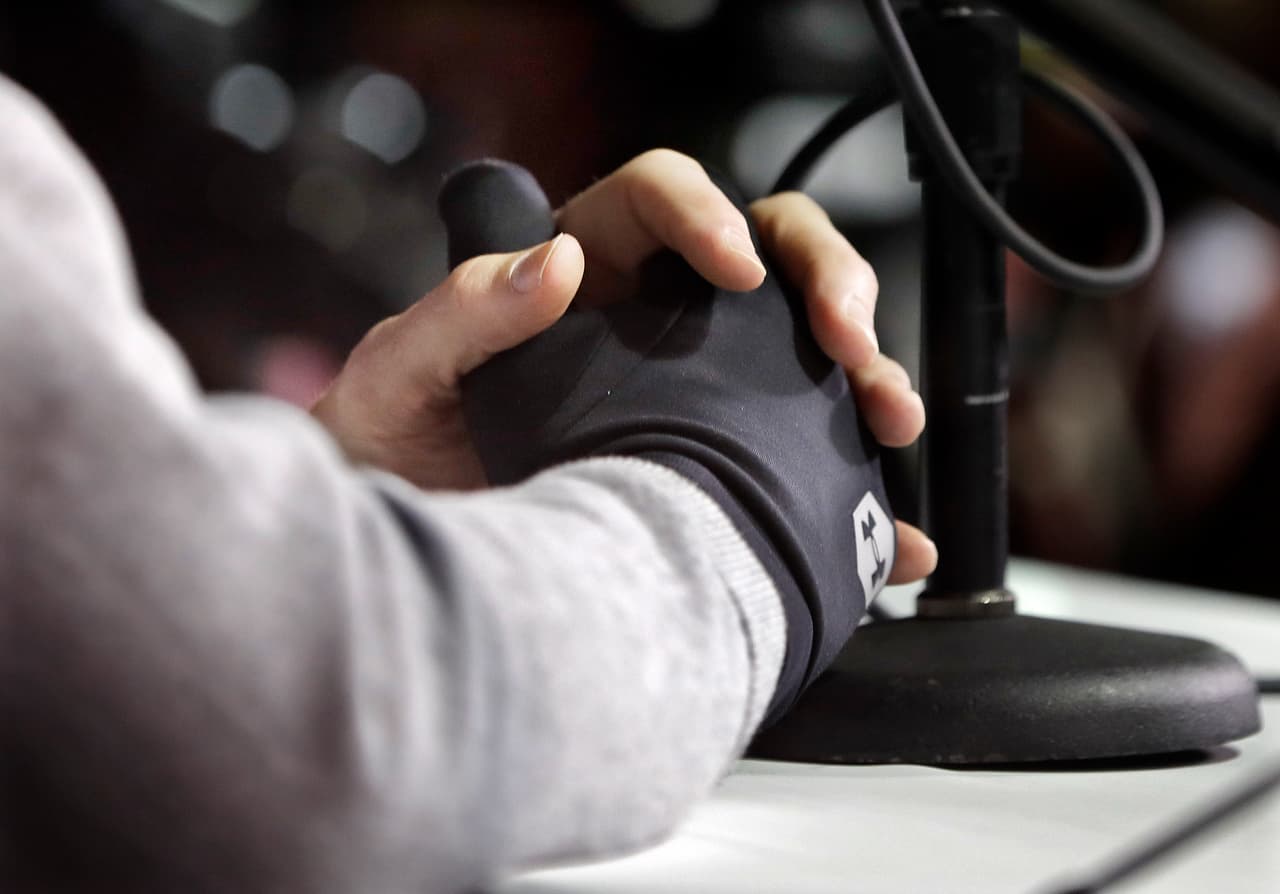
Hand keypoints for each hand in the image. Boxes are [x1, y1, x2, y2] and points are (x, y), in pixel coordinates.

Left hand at [312, 150, 934, 582]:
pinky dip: (861, 504)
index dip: (710, 215)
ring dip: (865, 378)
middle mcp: (653, 321)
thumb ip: (458, 313)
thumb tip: (555, 263)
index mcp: (584, 271)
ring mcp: (697, 396)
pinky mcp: (718, 471)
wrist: (410, 564)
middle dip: (831, 285)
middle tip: (851, 345)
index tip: (739, 271)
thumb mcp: (397, 373)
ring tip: (887, 422)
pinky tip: (891, 539)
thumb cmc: (388, 450)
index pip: (660, 198)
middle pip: (771, 259)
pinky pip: (806, 471)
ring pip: (807, 355)